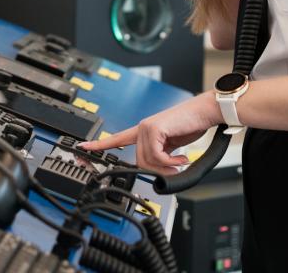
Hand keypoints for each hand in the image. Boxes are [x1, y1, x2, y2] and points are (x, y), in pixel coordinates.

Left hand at [78, 92, 221, 174]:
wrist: (204, 113)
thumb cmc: (191, 126)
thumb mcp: (172, 146)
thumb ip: (161, 156)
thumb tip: (159, 174)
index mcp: (144, 131)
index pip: (117, 138)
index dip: (100, 144)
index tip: (83, 147)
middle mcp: (142, 128)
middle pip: (140, 162)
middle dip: (158, 170)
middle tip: (174, 168)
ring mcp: (147, 127)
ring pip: (147, 161)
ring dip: (167, 166)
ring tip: (180, 161)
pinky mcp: (154, 129)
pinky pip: (157, 157)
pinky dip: (171, 161)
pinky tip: (181, 157)